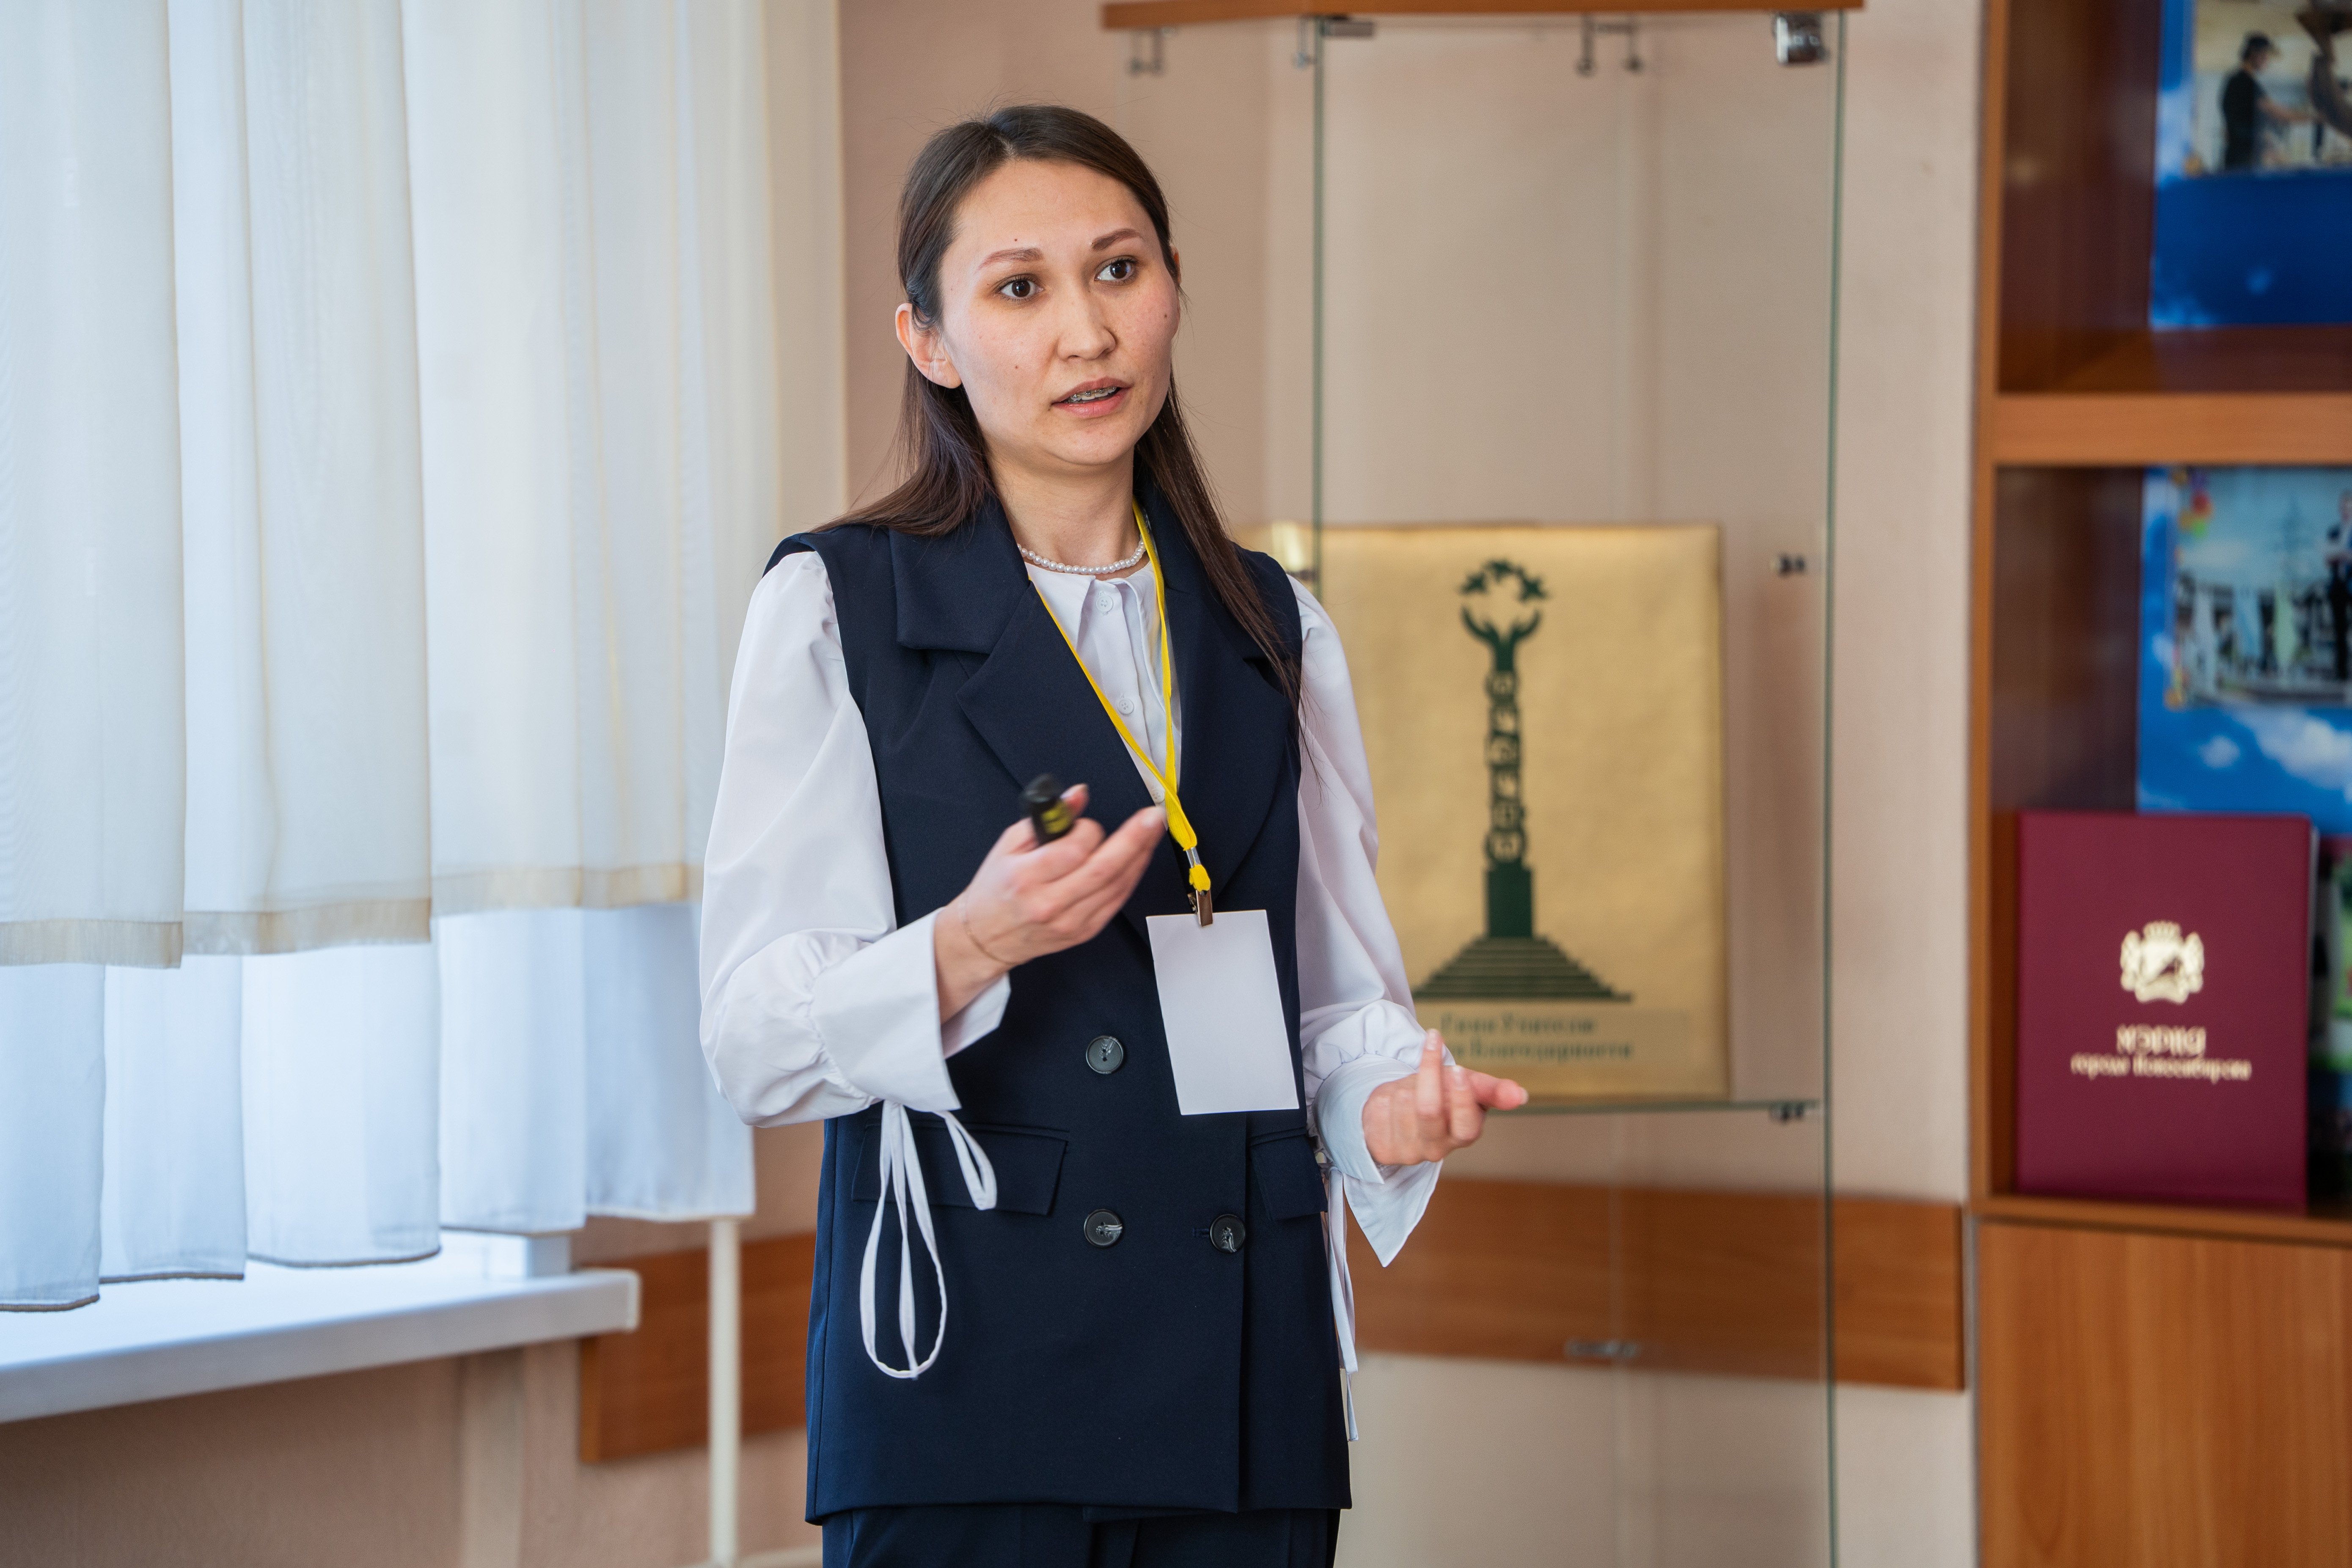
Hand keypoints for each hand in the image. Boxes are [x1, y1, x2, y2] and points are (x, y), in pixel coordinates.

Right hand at [934, 783, 1164, 1018]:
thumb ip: (1047, 818)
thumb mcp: (1009, 845)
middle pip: (1104, 869)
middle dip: (1135, 838)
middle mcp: (1050, 904)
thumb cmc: (995, 889)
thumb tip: (1078, 794)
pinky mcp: (1084, 932)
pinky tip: (1139, 858)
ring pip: (1117, 886)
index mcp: (1027, 878)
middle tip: (1154, 817)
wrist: (985, 938)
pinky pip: (1117, 901)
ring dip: (1140, 856)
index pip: (1073, 850)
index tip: (1087, 825)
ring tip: (1152, 831)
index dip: (1089, 831)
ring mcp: (1070, 922)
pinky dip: (1131, 877)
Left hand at [1361, 1031, 1528, 1165]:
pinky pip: (1380, 1106)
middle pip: (1429, 1110)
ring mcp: (1407, 1151)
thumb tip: (1521, 1095)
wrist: (1403, 1110)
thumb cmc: (1442, 1096)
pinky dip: (1386, 1092)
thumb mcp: (1468, 1088)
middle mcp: (1436, 1149)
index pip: (1466, 1125)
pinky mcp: (1381, 1146)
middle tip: (1432, 1055)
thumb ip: (1494, 1090)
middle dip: (1429, 1078)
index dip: (1462, 1098)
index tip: (1457, 1069)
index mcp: (1462, 1135)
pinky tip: (1393, 1100)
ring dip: (1406, 1082)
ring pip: (1403, 1101)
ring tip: (1412, 1085)